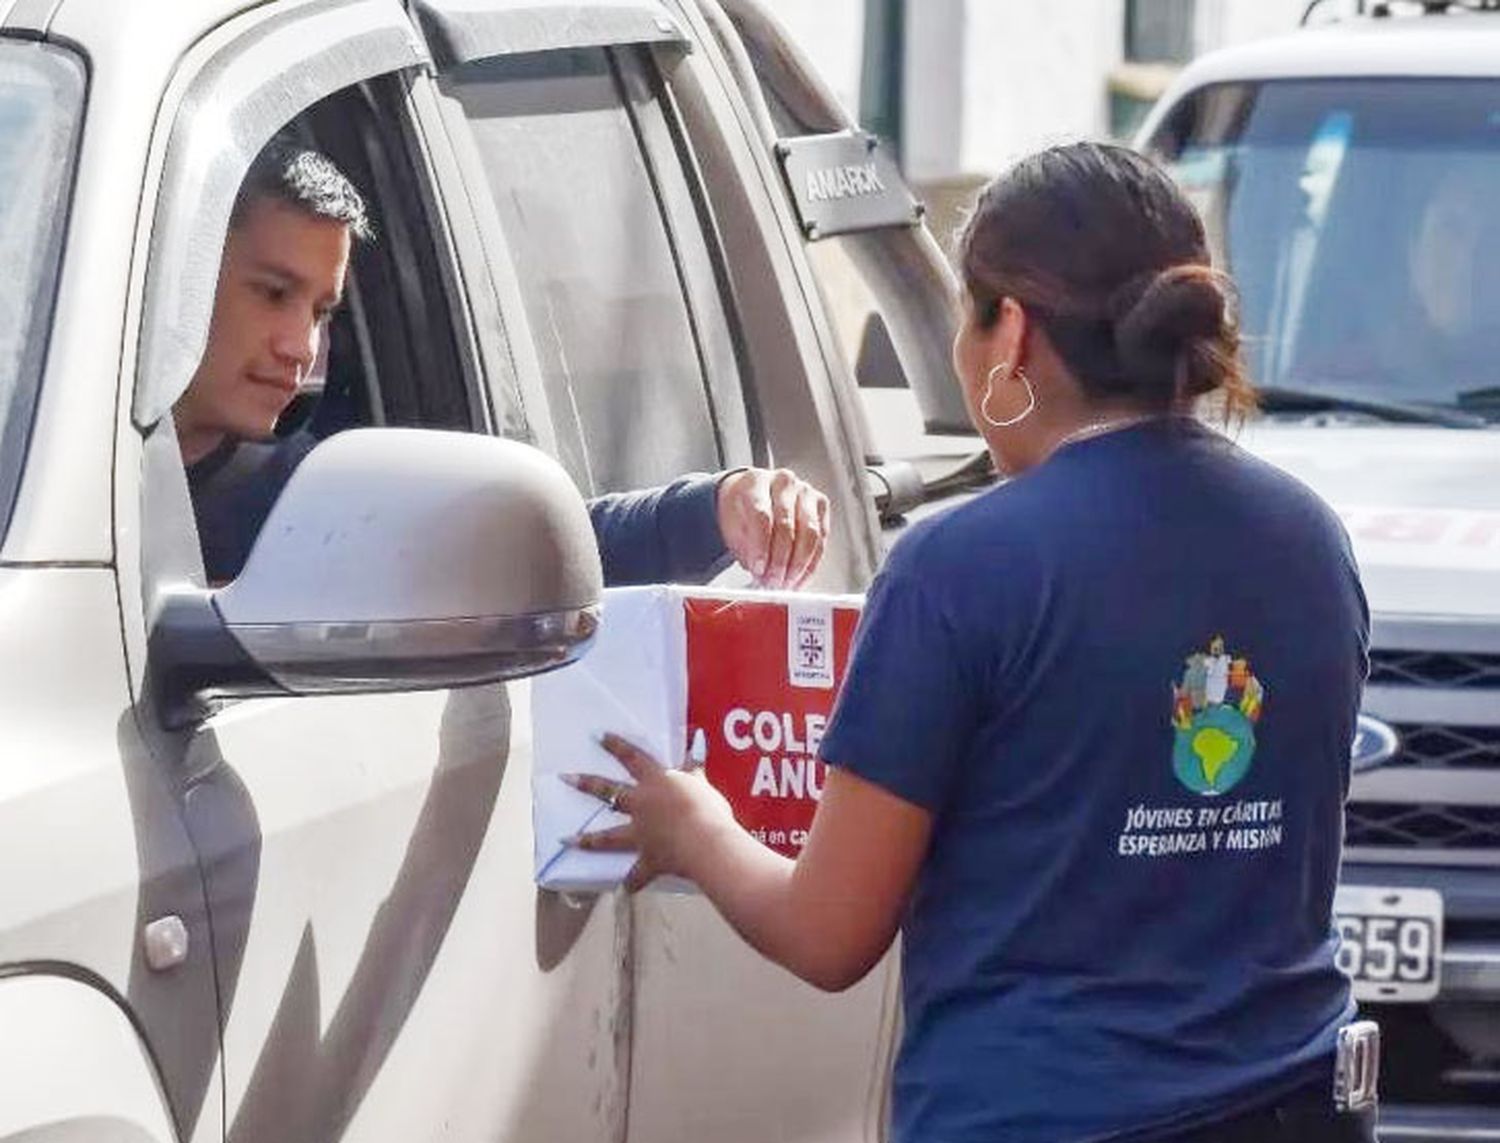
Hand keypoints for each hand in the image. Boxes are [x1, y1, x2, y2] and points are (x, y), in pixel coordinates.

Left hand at [564, 733, 739, 892]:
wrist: (705, 842)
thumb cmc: (705, 808)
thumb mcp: (701, 781)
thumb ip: (694, 764)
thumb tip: (696, 740)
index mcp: (655, 782)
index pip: (632, 758)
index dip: (616, 746)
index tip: (599, 737)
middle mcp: (641, 806)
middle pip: (608, 792)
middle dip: (585, 784)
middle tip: (564, 778)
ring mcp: (640, 834)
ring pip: (608, 837)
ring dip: (586, 840)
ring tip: (565, 840)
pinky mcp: (648, 859)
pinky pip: (637, 875)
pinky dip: (632, 882)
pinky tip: (626, 889)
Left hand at [716, 468, 829, 589]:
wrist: (754, 497)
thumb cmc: (742, 512)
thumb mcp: (733, 528)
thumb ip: (745, 549)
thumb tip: (761, 574)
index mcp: (756, 482)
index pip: (761, 516)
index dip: (760, 547)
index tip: (758, 569)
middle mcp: (784, 482)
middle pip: (787, 526)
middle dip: (780, 561)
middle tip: (772, 582)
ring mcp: (806, 492)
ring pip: (810, 534)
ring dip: (798, 565)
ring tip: (786, 583)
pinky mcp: (821, 505)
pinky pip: (821, 540)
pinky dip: (810, 565)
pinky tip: (799, 578)